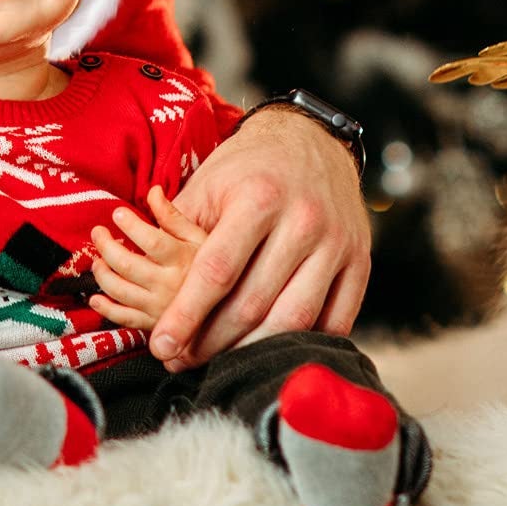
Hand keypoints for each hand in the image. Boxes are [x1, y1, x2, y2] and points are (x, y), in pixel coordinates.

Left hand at [88, 185, 205, 329]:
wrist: (229, 308)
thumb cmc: (213, 266)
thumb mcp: (200, 238)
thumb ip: (174, 217)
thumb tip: (153, 191)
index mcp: (185, 261)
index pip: (151, 241)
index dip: (130, 225)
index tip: (118, 214)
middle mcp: (172, 286)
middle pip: (127, 265)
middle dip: (106, 246)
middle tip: (98, 232)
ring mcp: (161, 308)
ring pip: (120, 290)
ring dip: (102, 273)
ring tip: (97, 260)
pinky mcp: (155, 325)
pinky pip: (124, 319)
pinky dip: (105, 309)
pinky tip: (95, 298)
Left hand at [148, 107, 369, 371]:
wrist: (313, 142)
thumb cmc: (248, 168)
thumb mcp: (208, 182)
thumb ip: (178, 229)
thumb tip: (146, 282)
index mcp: (258, 199)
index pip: (216, 270)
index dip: (186, 313)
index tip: (161, 345)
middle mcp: (302, 222)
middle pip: (254, 302)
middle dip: (212, 341)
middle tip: (181, 361)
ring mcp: (337, 244)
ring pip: (295, 318)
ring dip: (253, 350)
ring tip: (219, 364)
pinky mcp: (360, 263)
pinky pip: (336, 320)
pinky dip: (303, 344)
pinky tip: (271, 355)